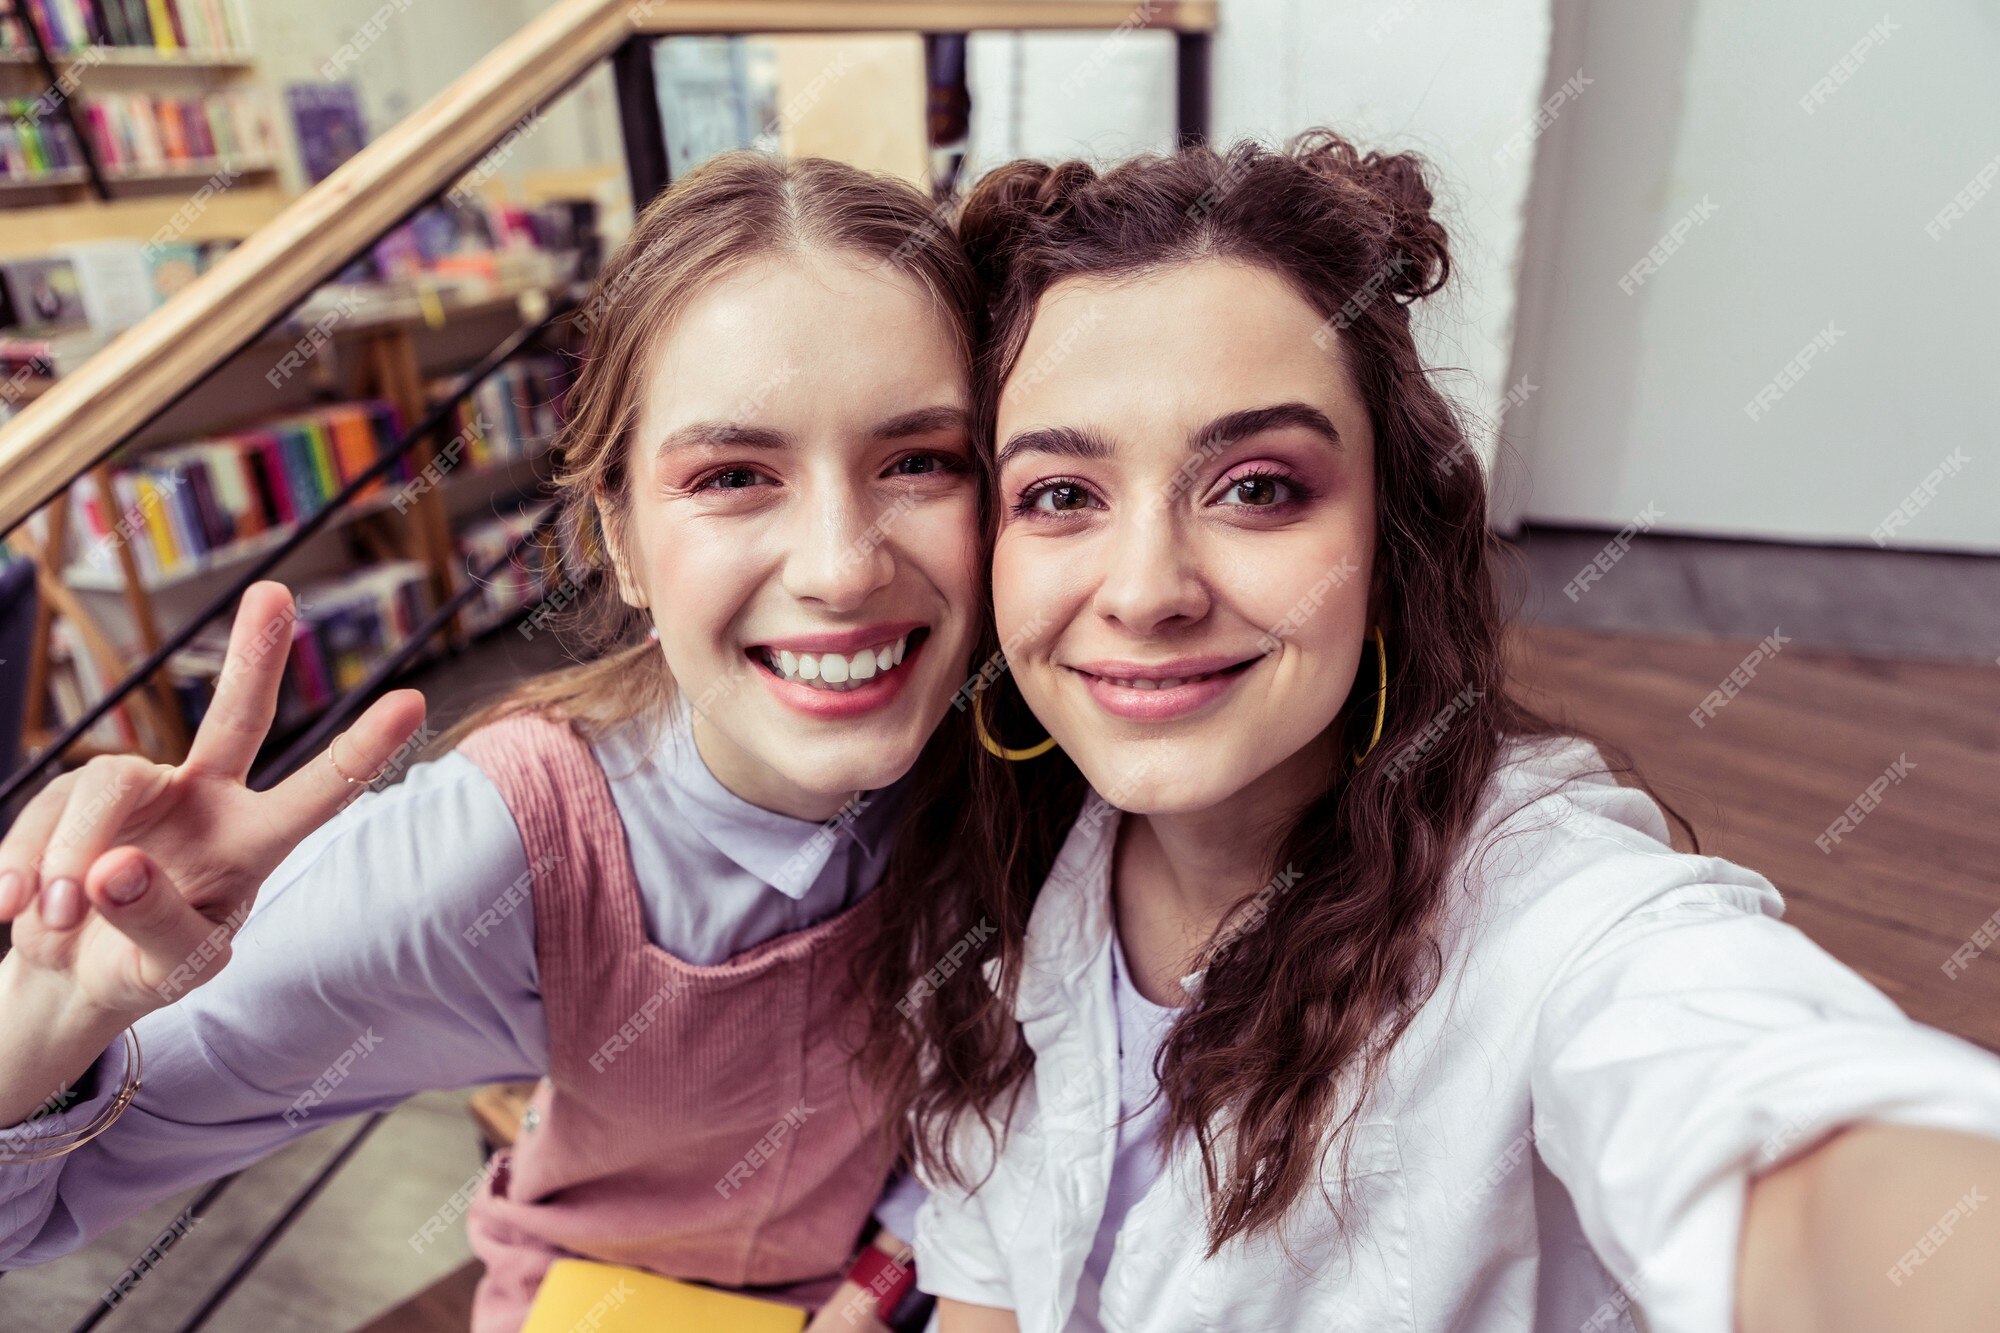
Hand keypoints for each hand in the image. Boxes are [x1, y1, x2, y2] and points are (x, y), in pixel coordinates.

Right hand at [0, 581, 426, 1024]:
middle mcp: (207, 801)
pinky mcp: (71, 797)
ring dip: (71, 856)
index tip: (414, 700)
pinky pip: (44, 813)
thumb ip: (154, 925)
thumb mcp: (167, 970)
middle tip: (275, 591)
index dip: (363, 748)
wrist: (70, 977)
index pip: (320, 792)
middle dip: (254, 654)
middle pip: (237, 718)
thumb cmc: (143, 968)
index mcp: (254, 842)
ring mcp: (140, 791)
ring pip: (105, 785)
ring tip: (57, 918)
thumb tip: (114, 867)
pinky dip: (22, 866)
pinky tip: (11, 907)